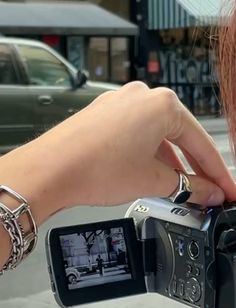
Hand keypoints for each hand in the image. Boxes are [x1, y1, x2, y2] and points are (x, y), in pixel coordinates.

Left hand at [23, 81, 235, 208]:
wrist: (48, 170)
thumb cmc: (95, 168)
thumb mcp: (151, 181)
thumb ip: (187, 186)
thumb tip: (207, 192)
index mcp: (162, 105)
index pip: (201, 144)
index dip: (217, 173)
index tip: (225, 190)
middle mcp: (141, 98)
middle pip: (180, 138)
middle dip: (194, 169)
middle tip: (208, 192)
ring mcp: (120, 105)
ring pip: (157, 137)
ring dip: (170, 164)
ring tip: (180, 189)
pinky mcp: (104, 116)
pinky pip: (137, 136)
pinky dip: (148, 156)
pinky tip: (152, 174)